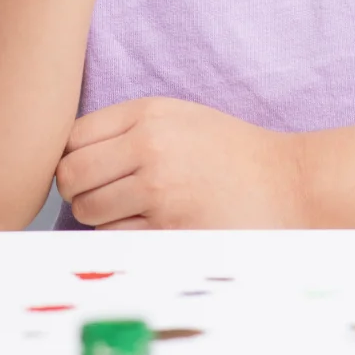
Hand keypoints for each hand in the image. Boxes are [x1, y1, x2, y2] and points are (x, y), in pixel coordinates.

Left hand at [56, 97, 306, 228]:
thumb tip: (68, 156)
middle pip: (71, 177)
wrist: (287, 183)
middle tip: (101, 195)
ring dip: (100, 219)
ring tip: (132, 212)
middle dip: (77, 190)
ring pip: (89, 212)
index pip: (72, 138)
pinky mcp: (170, 232)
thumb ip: (125, 129)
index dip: (72, 157)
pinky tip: (151, 228)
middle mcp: (149, 149)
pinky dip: (124, 239)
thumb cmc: (229, 152)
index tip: (88, 169)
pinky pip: (116, 240)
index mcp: (147, 115)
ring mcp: (159, 193)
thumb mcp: (177, 117)